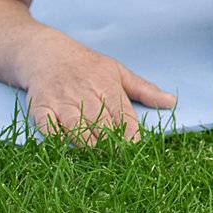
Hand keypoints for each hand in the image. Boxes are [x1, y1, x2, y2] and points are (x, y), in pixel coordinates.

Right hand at [24, 40, 176, 145]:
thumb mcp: (119, 71)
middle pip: (100, 122)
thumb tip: (172, 102)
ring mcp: (62, 100)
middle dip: (110, 142)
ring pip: (75, 126)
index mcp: (108, 85)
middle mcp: (86, 93)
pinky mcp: (41, 107)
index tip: (136, 148)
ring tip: (97, 157)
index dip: (130, 132)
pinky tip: (65, 147)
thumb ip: (145, 90)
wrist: (47, 54)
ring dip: (86, 142)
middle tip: (119, 159)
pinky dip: (56, 137)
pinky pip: (47, 126)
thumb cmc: (88, 66)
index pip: (122, 113)